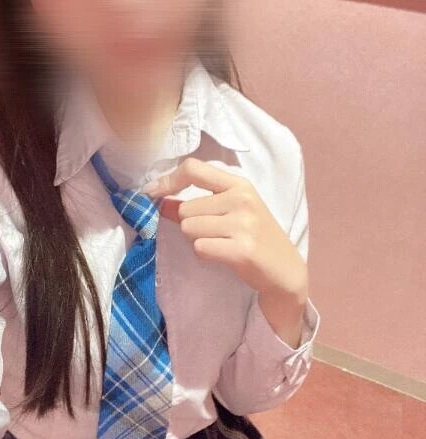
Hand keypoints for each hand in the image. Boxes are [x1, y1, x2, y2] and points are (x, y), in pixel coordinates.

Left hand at [143, 158, 307, 346]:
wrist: (285, 270)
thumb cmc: (254, 237)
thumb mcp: (231, 212)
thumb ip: (197, 203)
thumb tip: (158, 199)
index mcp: (239, 184)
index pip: (193, 168)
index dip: (168, 180)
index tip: (153, 193)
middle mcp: (242, 199)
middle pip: (185, 209)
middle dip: (191, 225)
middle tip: (216, 234)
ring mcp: (243, 223)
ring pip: (189, 228)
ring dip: (198, 240)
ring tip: (221, 244)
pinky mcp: (242, 249)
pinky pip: (200, 247)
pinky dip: (205, 254)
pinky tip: (224, 255)